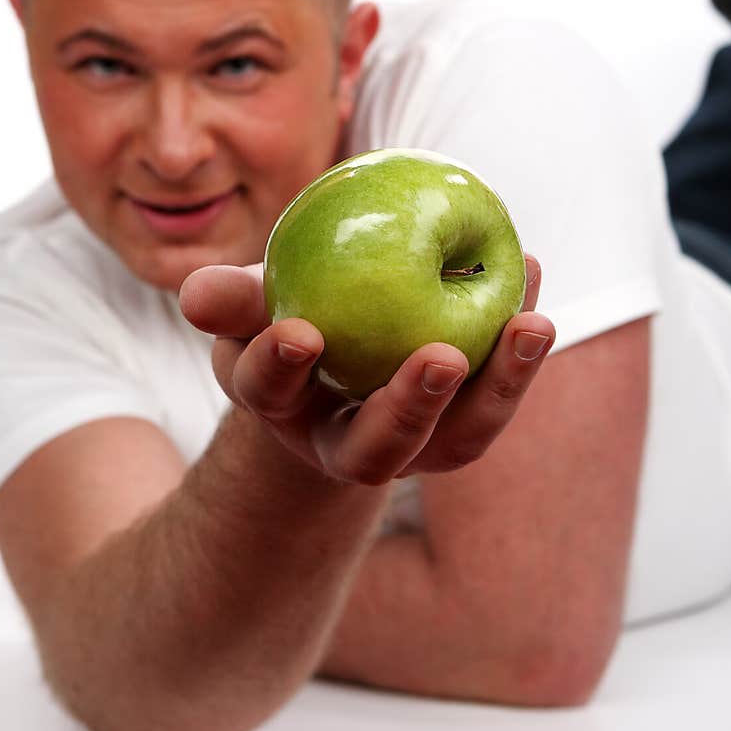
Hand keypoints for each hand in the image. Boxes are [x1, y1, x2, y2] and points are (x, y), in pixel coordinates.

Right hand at [178, 256, 554, 484]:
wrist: (340, 352)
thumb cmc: (288, 314)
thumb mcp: (254, 304)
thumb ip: (231, 300)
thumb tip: (197, 295)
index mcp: (283, 409)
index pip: (272, 394)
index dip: (279, 369)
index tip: (300, 334)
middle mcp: (348, 445)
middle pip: (378, 449)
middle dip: (410, 408)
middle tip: (444, 356)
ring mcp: (414, 445)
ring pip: (458, 438)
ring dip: (499, 387)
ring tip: (531, 322)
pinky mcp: (462, 427)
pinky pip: (497, 399)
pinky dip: (520, 352)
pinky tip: (533, 281)